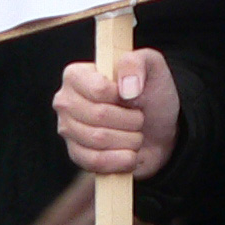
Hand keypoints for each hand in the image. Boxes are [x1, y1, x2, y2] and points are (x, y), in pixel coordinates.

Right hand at [53, 48, 181, 177]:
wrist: (159, 130)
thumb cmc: (151, 94)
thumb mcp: (152, 66)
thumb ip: (137, 62)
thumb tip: (126, 88)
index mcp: (77, 75)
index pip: (98, 89)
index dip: (122, 96)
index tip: (134, 96)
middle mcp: (65, 101)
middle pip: (99, 115)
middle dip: (131, 120)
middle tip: (139, 118)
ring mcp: (68, 130)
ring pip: (99, 140)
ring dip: (129, 139)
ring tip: (136, 134)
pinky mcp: (76, 155)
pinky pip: (95, 161)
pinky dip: (121, 160)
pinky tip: (130, 154)